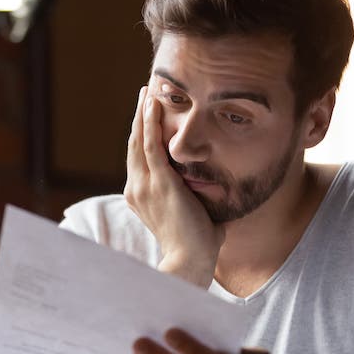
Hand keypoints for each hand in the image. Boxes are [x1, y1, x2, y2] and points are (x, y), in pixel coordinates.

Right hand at [124, 86, 223, 287]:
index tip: (148, 116)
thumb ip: (200, 201)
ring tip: (147, 91)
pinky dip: (150, 122)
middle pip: (134, 144)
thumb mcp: (195, 215)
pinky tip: (152, 103)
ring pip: (139, 140)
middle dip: (140, 117)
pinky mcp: (159, 182)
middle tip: (144, 94)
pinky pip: (151, 145)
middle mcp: (137, 188)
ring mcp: (145, 185)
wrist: (190, 262)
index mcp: (141, 197)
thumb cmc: (197, 246)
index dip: (142, 135)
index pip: (139, 158)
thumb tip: (219, 193)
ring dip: (143, 113)